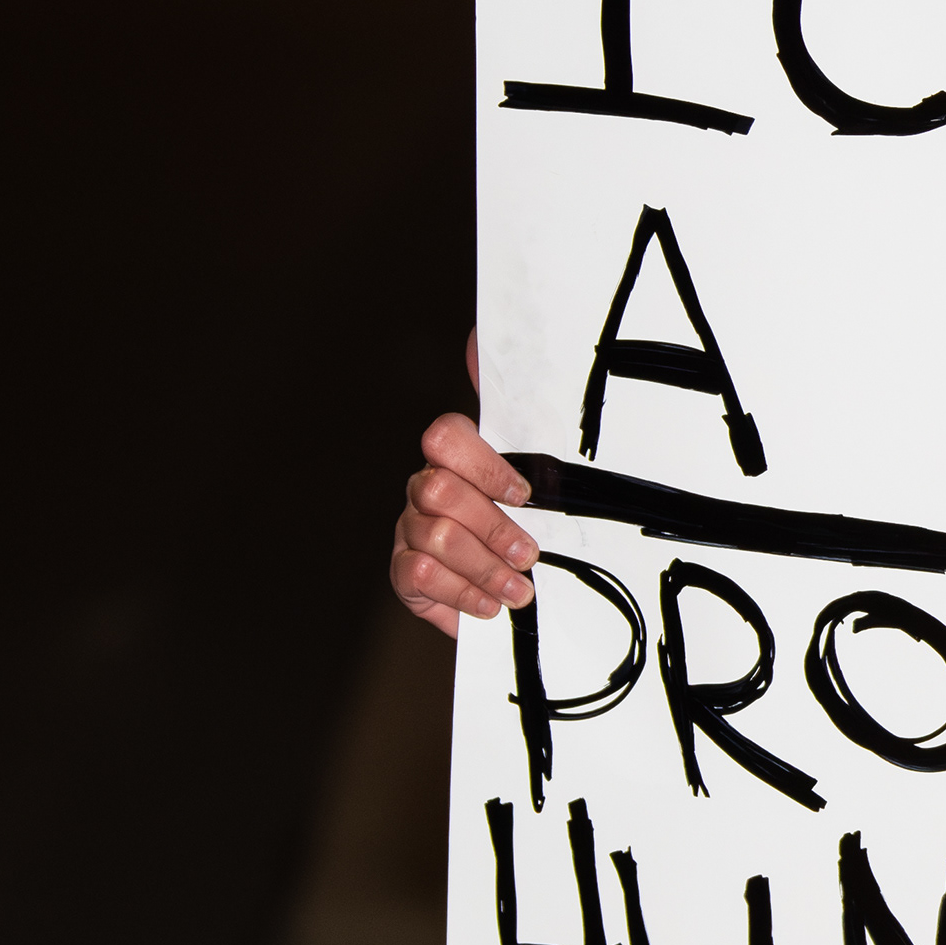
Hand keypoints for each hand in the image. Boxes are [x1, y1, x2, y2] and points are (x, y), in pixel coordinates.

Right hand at [391, 332, 539, 636]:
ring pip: (435, 538)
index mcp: (457, 457)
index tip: (525, 494)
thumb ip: (519, 410)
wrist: (510, 582)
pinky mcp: (405, 573)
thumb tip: (479, 339)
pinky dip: (463, 595)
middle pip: (439, 491)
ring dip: (486, 568)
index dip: (485, 465)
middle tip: (531, 554)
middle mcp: (426, 488)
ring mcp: (410, 529)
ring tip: (520, 590)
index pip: (447, 436)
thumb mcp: (540, 470)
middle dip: (493, 528)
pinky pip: (421, 578)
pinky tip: (490, 605)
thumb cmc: (524, 520)